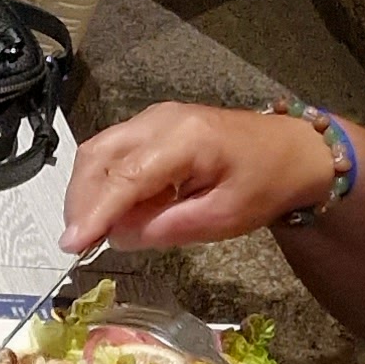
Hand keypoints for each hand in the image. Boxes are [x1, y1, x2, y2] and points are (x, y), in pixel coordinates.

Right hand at [62, 102, 336, 258]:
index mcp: (185, 139)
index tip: (71, 245)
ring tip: (94, 230)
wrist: (292, 150)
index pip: (125, 177)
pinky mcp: (152, 125)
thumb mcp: (222, 218)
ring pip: (99, 151)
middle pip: (99, 156)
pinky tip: (116, 210)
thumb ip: (167, 228)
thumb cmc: (265, 184)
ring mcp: (154, 118)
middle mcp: (162, 120)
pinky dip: (104, 182)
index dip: (95, 213)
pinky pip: (113, 151)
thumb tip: (117, 237)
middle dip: (80, 202)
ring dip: (87, 192)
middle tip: (80, 243)